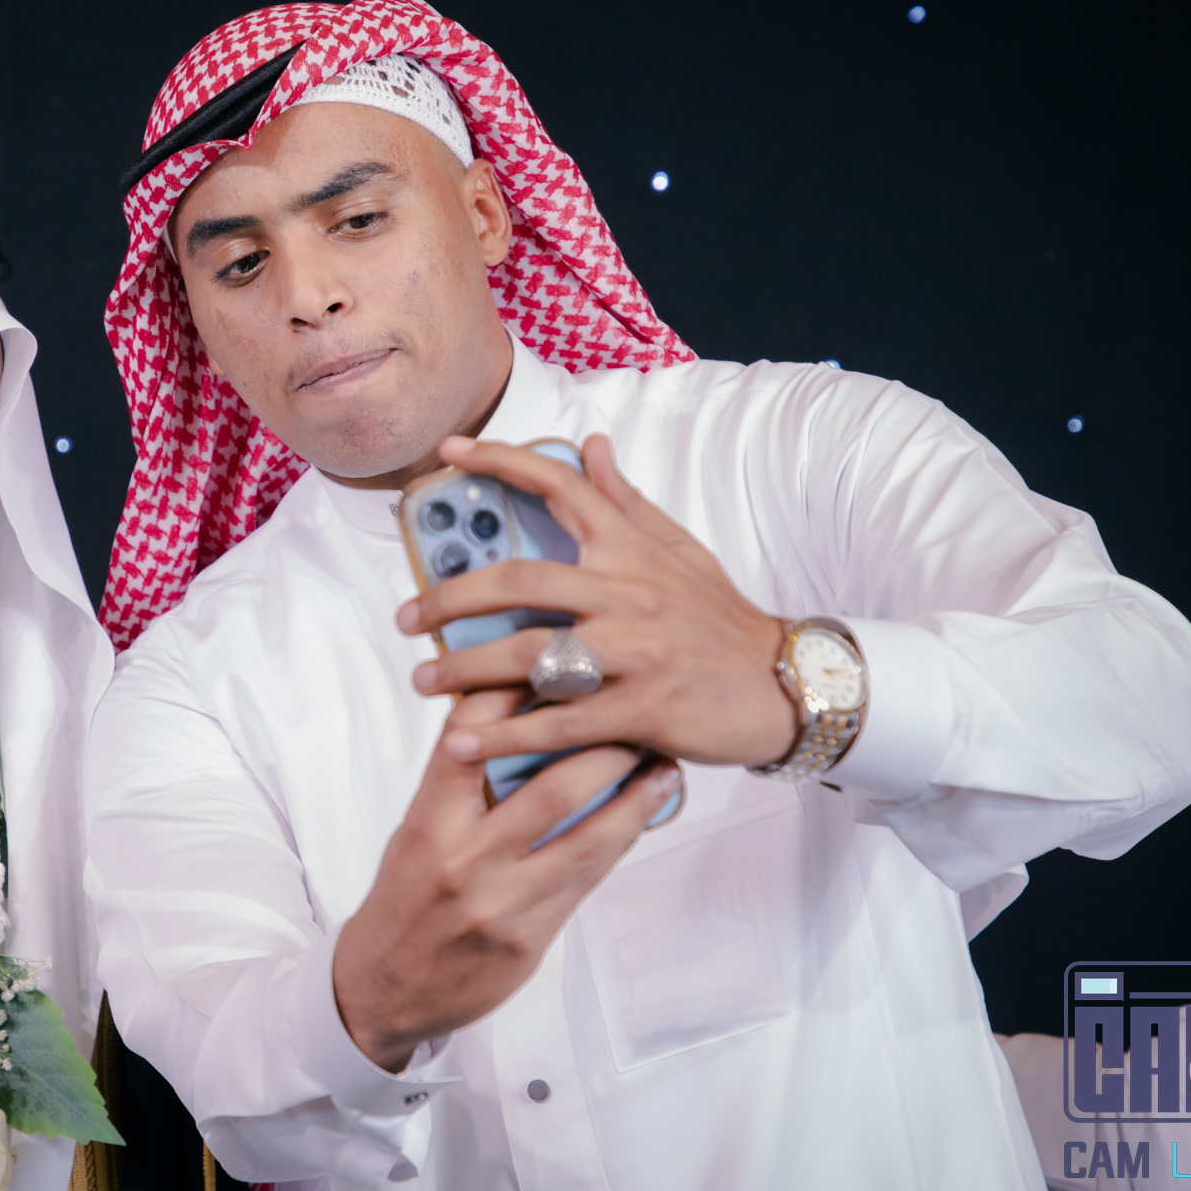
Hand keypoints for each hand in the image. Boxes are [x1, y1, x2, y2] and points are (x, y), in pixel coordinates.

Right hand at [331, 688, 683, 1071]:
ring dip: (634, 798)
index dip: (517, 694)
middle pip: (550, 788)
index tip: (558, 664)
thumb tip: (515, 721)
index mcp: (428, 824)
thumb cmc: (404, 899)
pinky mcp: (528, 942)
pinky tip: (645, 816)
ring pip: (586, 840)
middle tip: (636, 714)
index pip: (473, 740)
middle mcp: (463, 862)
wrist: (382, 989)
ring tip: (663, 765)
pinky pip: (587, 882)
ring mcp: (500, 906)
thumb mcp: (416, 832)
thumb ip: (460, 785)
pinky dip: (621, 842)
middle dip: (603, 747)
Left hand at [397, 434, 798, 767]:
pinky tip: (464, 744)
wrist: (783, 685)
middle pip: (519, 583)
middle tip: (407, 617)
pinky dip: (508, 736)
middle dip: (450, 598)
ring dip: (465, 669)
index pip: (561, 487)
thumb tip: (589, 445)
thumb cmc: (720, 620)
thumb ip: (626, 501)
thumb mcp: (681, 550)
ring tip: (424, 680)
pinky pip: (560, 723)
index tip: (449, 453)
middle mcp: (629, 593)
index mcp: (631, 548)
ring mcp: (635, 653)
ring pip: (530, 655)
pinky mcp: (642, 710)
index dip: (501, 462)